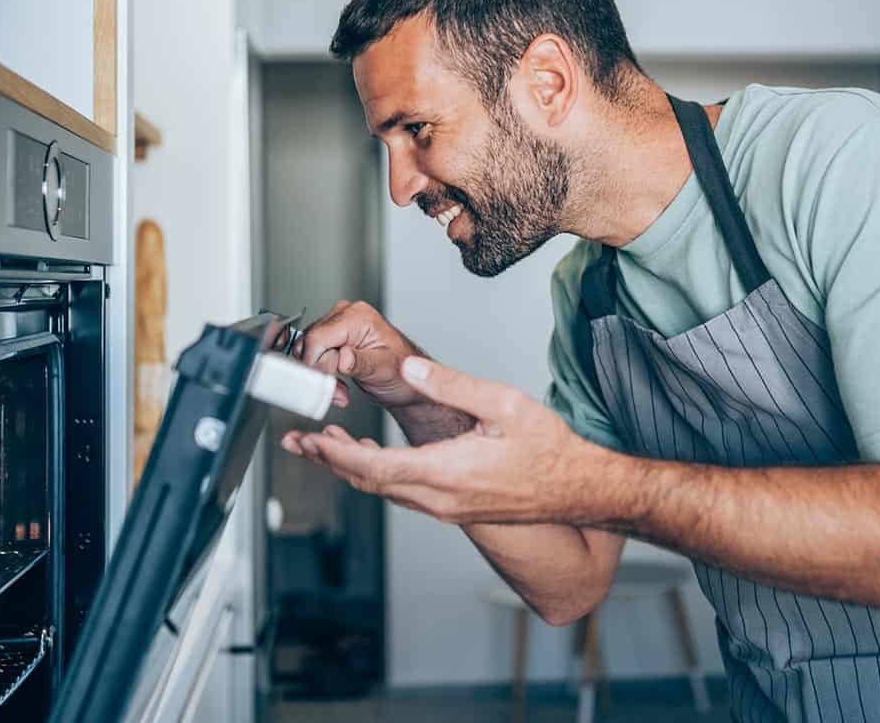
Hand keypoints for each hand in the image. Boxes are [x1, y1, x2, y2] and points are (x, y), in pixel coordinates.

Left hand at [280, 356, 599, 524]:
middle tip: (299, 443)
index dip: (338, 453)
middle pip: (371, 483)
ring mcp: (448, 508)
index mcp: (449, 472)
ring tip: (324, 448)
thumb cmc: (550, 448)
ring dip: (351, 469)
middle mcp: (442, 499)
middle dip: (331, 461)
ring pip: (386, 491)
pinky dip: (378, 475)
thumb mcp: (505, 403)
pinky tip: (372, 460)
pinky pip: (404, 494)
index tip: (312, 438)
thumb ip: (453, 384)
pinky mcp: (456, 508)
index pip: (376, 467)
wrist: (580, 489)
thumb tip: (409, 369)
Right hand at [295, 300, 424, 408]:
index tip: (325, 383)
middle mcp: (345, 315)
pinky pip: (312, 354)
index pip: (317, 337)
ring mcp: (337, 325)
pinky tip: (337, 383)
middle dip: (319, 372)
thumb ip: (361, 363)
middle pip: (308, 343)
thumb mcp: (384, 370)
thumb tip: (343, 358)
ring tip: (340, 389)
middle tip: (337, 391)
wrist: (406, 380)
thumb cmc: (402, 373)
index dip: (315, 363)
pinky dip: (321, 373)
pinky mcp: (332, 337)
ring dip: (320, 375)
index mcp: (358, 316)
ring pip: (307, 350)